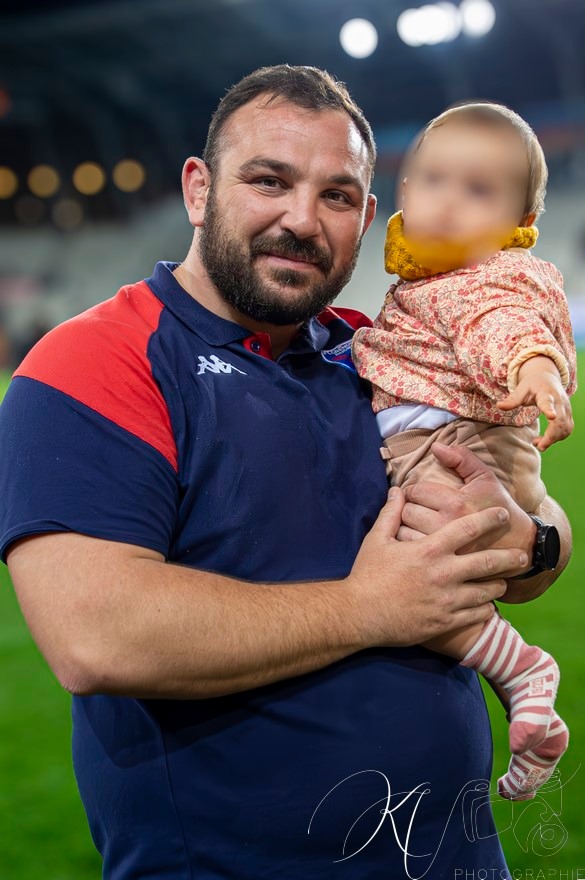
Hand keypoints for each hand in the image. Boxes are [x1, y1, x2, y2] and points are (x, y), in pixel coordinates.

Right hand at [347, 485, 526, 647]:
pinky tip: (488, 606)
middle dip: (508, 557)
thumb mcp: (376, 540)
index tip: (503, 515)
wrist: (359, 614)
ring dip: (498, 585)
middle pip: (486, 562)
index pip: (467, 529)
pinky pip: (474, 615)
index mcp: (429, 550)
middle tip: (522, 555)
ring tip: (504, 582)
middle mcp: (443, 573)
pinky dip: (485, 609)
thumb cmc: (367, 575)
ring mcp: (446, 600)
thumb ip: (391, 514)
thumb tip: (397, 490)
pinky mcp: (444, 622)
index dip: (489, 519)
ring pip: (485, 592)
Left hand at [398, 442, 535, 566]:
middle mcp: (446, 525)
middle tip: (415, 508)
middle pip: (406, 511)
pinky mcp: (443, 564)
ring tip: (413, 524)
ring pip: (404, 533)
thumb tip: (435, 447)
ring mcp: (444, 547)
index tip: (417, 494)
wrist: (519, 543)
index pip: (415, 491)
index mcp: (455, 502)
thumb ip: (461, 459)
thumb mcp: (485, 478)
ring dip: (404, 527)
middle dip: (407, 507)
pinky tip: (416, 540)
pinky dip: (408, 545)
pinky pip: (412, 551)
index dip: (413, 490)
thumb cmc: (499, 507)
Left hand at [497, 357, 572, 450]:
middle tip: (537, 445)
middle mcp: (559, 401)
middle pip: (560, 421)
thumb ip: (512, 399)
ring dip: (553, 439)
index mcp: (546, 393)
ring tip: (537, 442)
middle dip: (550, 436)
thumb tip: (499, 406)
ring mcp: (566, 408)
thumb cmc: (533, 385)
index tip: (551, 416)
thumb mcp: (521, 389)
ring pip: (565, 428)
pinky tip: (545, 440)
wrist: (547, 378)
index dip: (550, 410)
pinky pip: (567, 429)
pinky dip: (557, 438)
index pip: (548, 402)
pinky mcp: (568, 415)